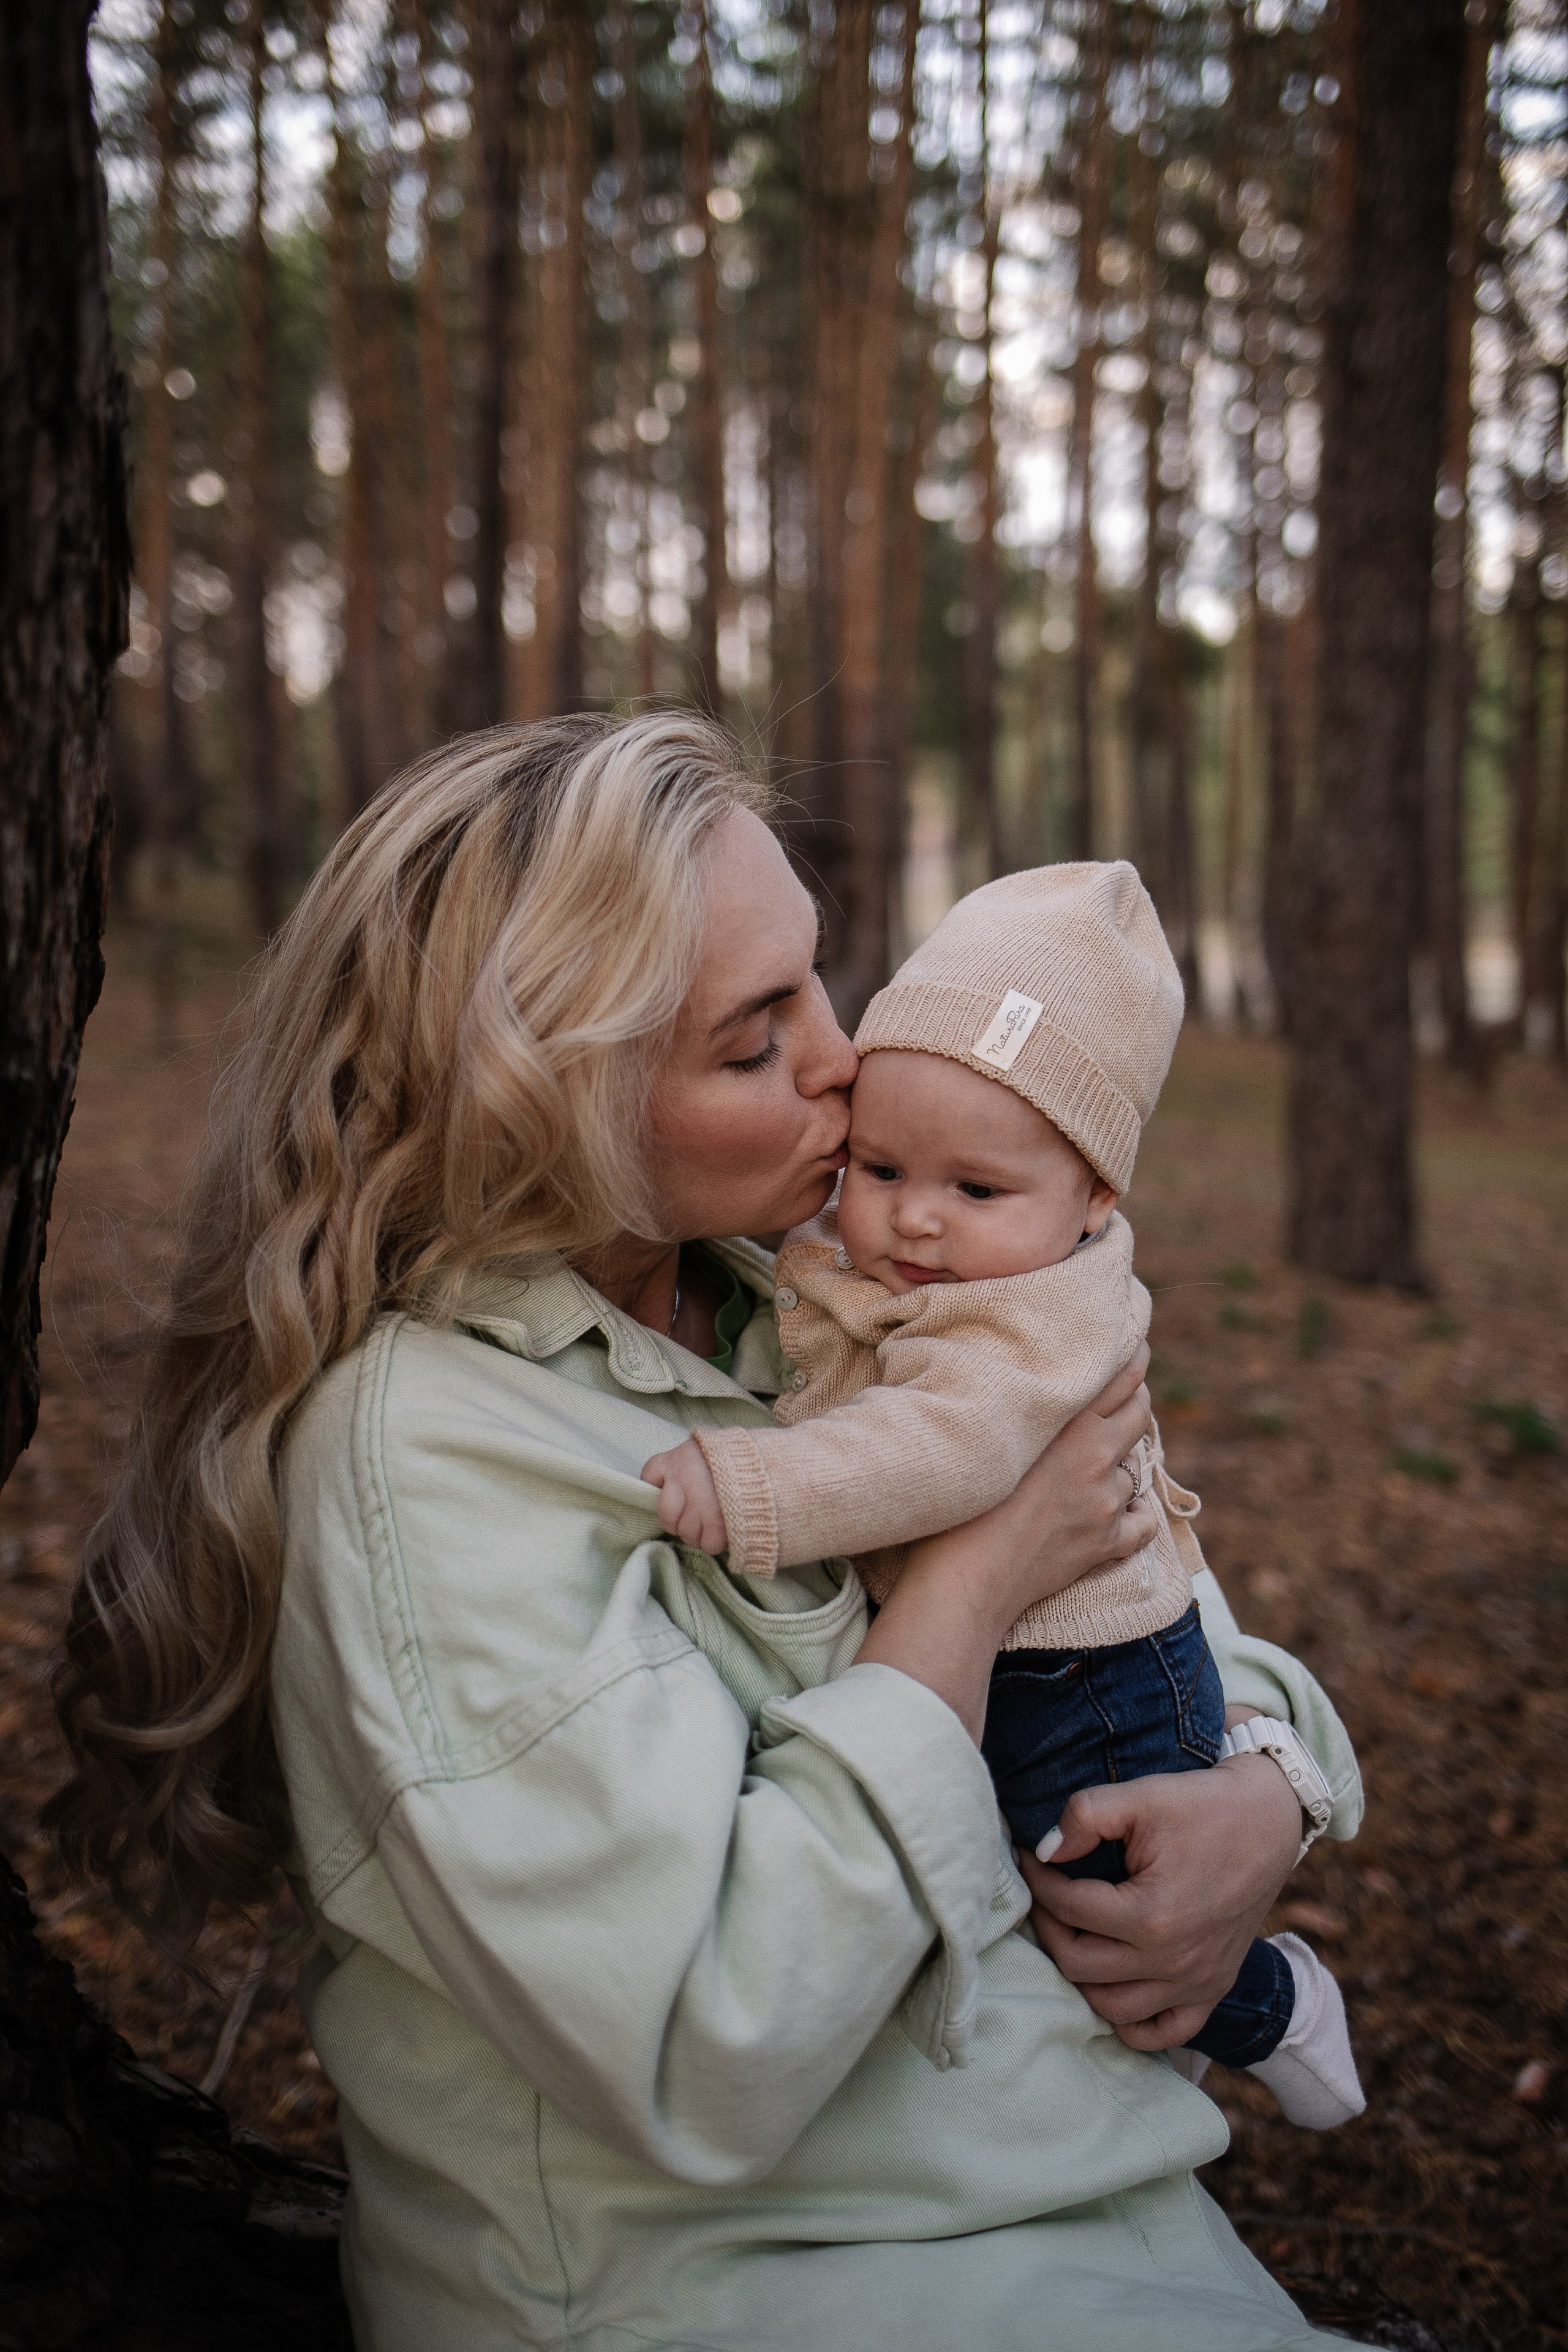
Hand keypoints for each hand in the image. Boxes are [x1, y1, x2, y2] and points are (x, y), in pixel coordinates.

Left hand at [641, 1438, 728, 1553]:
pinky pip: (708, 1545)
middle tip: (695, 1513)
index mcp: (679, 1458)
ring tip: (713, 1520)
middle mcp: (685, 1481)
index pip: (650, 1476)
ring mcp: (701, 1505)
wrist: (775, 1465)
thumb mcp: (707, 1448)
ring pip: (686, 1533)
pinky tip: (724, 1528)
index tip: (673, 1490)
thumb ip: (685, 1461)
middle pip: (666, 1514)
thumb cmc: (738, 1457)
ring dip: (698, 1532)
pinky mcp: (719, 1525)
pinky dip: (716, 1541)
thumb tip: (665, 1483)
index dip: (660, 1487)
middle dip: (678, 1519)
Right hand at [855, 1346, 1155, 1740]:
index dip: (1132, 1359)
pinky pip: (1143, 1521)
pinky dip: (1136, 1512)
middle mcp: (1097, 1459)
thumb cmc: (956, 1504)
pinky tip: (1121, 1509)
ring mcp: (1106, 1503)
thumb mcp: (989, 1436)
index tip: (1134, 1347)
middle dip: (1133, 1401)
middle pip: (1140, 1413)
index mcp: (1068, 1425)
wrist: (963, 1580)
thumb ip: (1022, 1409)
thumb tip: (1033, 1387)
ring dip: (1120, 1462)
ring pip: (1136, 1468)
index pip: (1121, 1377)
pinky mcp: (1106, 1543)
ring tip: (1091, 1463)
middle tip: (1118, 1395)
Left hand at [1020, 1754, 1302, 2048]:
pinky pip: (1162, 2032)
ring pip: (1110, 2007)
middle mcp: (1173, 1961)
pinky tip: (1111, 1986)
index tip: (1029, 1857)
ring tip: (1070, 1932)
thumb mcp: (1142, 1795)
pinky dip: (1130, 2022)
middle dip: (1048, 1925)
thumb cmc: (1203, 1805)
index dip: (1038, 1880)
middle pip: (1078, 1964)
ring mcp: (1196, 1983)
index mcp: (1152, 1915)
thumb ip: (1086, 1816)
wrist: (1269, 1819)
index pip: (1068, 1908)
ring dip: (1080, 1974)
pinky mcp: (1212, 1989)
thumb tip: (1045, 1851)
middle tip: (1044, 1894)